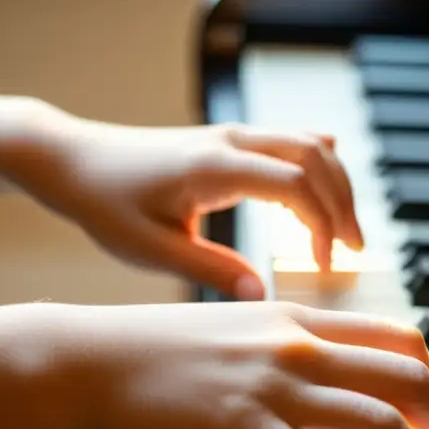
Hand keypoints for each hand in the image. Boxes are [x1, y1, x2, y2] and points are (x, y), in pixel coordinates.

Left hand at [1, 111, 363, 297]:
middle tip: (355, 250)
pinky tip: (330, 190)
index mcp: (212, 167)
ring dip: (337, 185)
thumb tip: (261, 294)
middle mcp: (230, 140)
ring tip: (347, 233)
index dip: (322, 223)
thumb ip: (209, 270)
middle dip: (344, 203)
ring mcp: (233, 134)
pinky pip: (292, 141)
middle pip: (315, 155)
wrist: (74, 160)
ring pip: (310, 143)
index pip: (294, 184)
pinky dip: (320, 166)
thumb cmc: (105, 205)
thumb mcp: (150, 250)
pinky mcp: (232, 139)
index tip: (324, 264)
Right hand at [59, 301, 428, 428]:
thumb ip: (290, 348)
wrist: (81, 363)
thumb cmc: (154, 354)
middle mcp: (299, 345)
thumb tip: (331, 381)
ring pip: (380, 425)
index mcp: (301, 318)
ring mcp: (273, 385)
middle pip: (408, 379)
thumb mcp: (238, 332)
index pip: (401, 340)